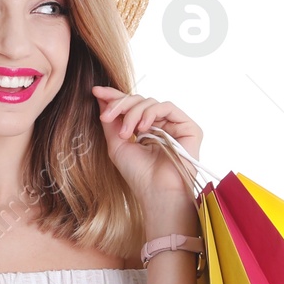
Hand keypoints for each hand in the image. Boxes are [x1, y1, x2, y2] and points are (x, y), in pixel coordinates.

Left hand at [91, 86, 203, 201]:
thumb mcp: (117, 144)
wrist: (156, 192)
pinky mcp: (188, 127)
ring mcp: (174, 125)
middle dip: (120, 105)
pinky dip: (151, 113)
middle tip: (106, 116)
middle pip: (139, 101)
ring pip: (150, 102)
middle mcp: (160, 125)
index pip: (130, 106)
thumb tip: (100, 96)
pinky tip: (143, 127)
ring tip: (126, 134)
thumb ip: (111, 121)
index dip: (114, 97)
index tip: (95, 91)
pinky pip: (167, 107)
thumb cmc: (138, 174)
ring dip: (133, 114)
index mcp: (145, 129)